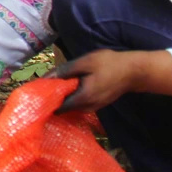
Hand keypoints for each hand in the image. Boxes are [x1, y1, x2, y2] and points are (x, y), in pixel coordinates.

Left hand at [52, 49, 171, 112]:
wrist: (134, 71)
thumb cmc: (109, 64)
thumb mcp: (85, 63)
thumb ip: (65, 71)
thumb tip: (46, 78)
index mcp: (83, 99)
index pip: (58, 107)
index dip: (47, 100)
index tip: (37, 93)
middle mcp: (87, 108)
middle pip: (65, 108)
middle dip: (53, 99)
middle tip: (43, 88)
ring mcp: (94, 107)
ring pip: (72, 107)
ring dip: (63, 98)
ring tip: (54, 86)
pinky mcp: (98, 104)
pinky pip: (80, 104)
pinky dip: (72, 98)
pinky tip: (69, 88)